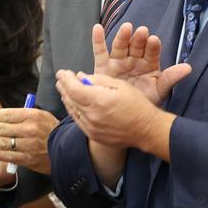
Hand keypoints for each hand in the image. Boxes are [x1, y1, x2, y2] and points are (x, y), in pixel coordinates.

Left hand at [0, 108, 58, 173]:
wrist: (69, 150)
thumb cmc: (51, 131)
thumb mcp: (40, 116)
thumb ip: (21, 115)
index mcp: (32, 115)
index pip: (6, 114)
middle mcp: (30, 129)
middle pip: (1, 128)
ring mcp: (30, 145)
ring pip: (3, 142)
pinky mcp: (30, 159)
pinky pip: (10, 156)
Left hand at [56, 70, 176, 151]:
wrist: (146, 130)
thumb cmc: (137, 105)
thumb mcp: (120, 85)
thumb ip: (98, 80)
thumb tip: (80, 76)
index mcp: (99, 101)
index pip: (73, 88)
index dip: (65, 79)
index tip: (62, 72)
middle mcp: (92, 116)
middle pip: (69, 99)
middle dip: (63, 87)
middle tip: (60, 79)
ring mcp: (91, 127)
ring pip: (72, 110)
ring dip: (66, 98)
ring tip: (64, 89)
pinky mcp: (93, 135)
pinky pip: (78, 120)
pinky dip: (73, 110)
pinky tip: (73, 104)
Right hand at [93, 23, 191, 106]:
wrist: (124, 115)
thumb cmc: (144, 101)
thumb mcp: (159, 90)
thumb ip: (171, 78)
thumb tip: (188, 68)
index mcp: (148, 64)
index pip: (152, 52)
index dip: (152, 46)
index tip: (154, 40)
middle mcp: (133, 60)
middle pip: (136, 46)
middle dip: (138, 39)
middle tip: (142, 32)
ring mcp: (118, 62)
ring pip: (120, 46)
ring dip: (122, 36)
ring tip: (126, 28)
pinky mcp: (103, 66)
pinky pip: (100, 51)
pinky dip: (98, 39)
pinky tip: (98, 28)